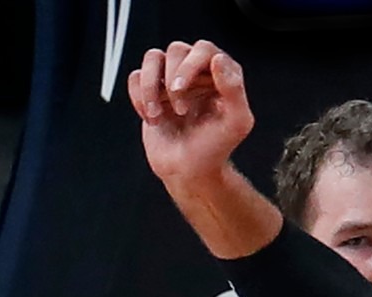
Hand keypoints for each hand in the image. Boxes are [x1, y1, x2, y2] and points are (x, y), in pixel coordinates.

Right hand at [128, 40, 253, 185]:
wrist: (189, 171)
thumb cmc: (214, 149)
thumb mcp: (236, 123)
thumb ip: (235, 90)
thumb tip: (218, 59)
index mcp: (219, 75)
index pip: (204, 49)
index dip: (191, 65)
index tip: (183, 88)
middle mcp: (195, 71)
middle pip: (177, 50)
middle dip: (174, 80)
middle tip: (181, 111)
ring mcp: (171, 79)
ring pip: (152, 57)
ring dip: (150, 86)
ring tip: (157, 115)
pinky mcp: (151, 91)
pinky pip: (135, 77)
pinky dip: (139, 97)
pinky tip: (151, 118)